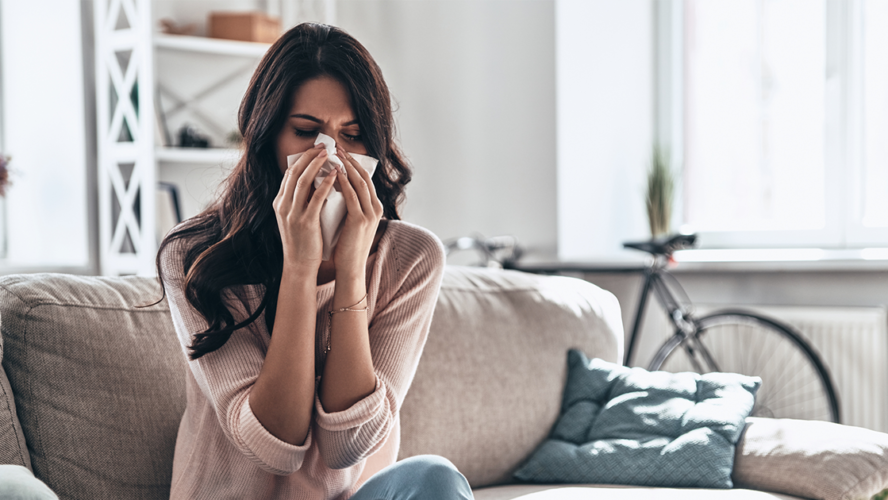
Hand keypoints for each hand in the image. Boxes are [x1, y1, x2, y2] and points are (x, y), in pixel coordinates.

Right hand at [273, 144, 337, 271]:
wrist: (299, 265)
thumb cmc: (302, 242)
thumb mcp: (295, 217)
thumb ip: (300, 201)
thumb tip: (315, 182)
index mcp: (279, 203)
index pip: (289, 174)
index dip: (302, 159)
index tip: (315, 149)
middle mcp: (282, 206)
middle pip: (294, 172)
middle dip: (309, 156)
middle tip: (324, 146)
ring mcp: (292, 213)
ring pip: (303, 181)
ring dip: (317, 164)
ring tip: (330, 154)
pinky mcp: (305, 222)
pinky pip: (316, 197)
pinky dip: (326, 183)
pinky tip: (336, 175)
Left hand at [333, 146, 383, 278]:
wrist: (350, 268)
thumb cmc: (347, 246)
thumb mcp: (351, 221)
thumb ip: (350, 205)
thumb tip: (336, 187)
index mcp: (375, 207)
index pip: (365, 179)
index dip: (354, 164)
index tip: (341, 153)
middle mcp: (376, 208)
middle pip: (364, 177)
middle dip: (350, 160)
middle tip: (337, 147)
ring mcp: (370, 214)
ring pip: (359, 183)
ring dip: (346, 167)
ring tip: (334, 155)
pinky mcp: (360, 220)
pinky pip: (352, 196)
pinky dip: (343, 182)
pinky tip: (334, 173)